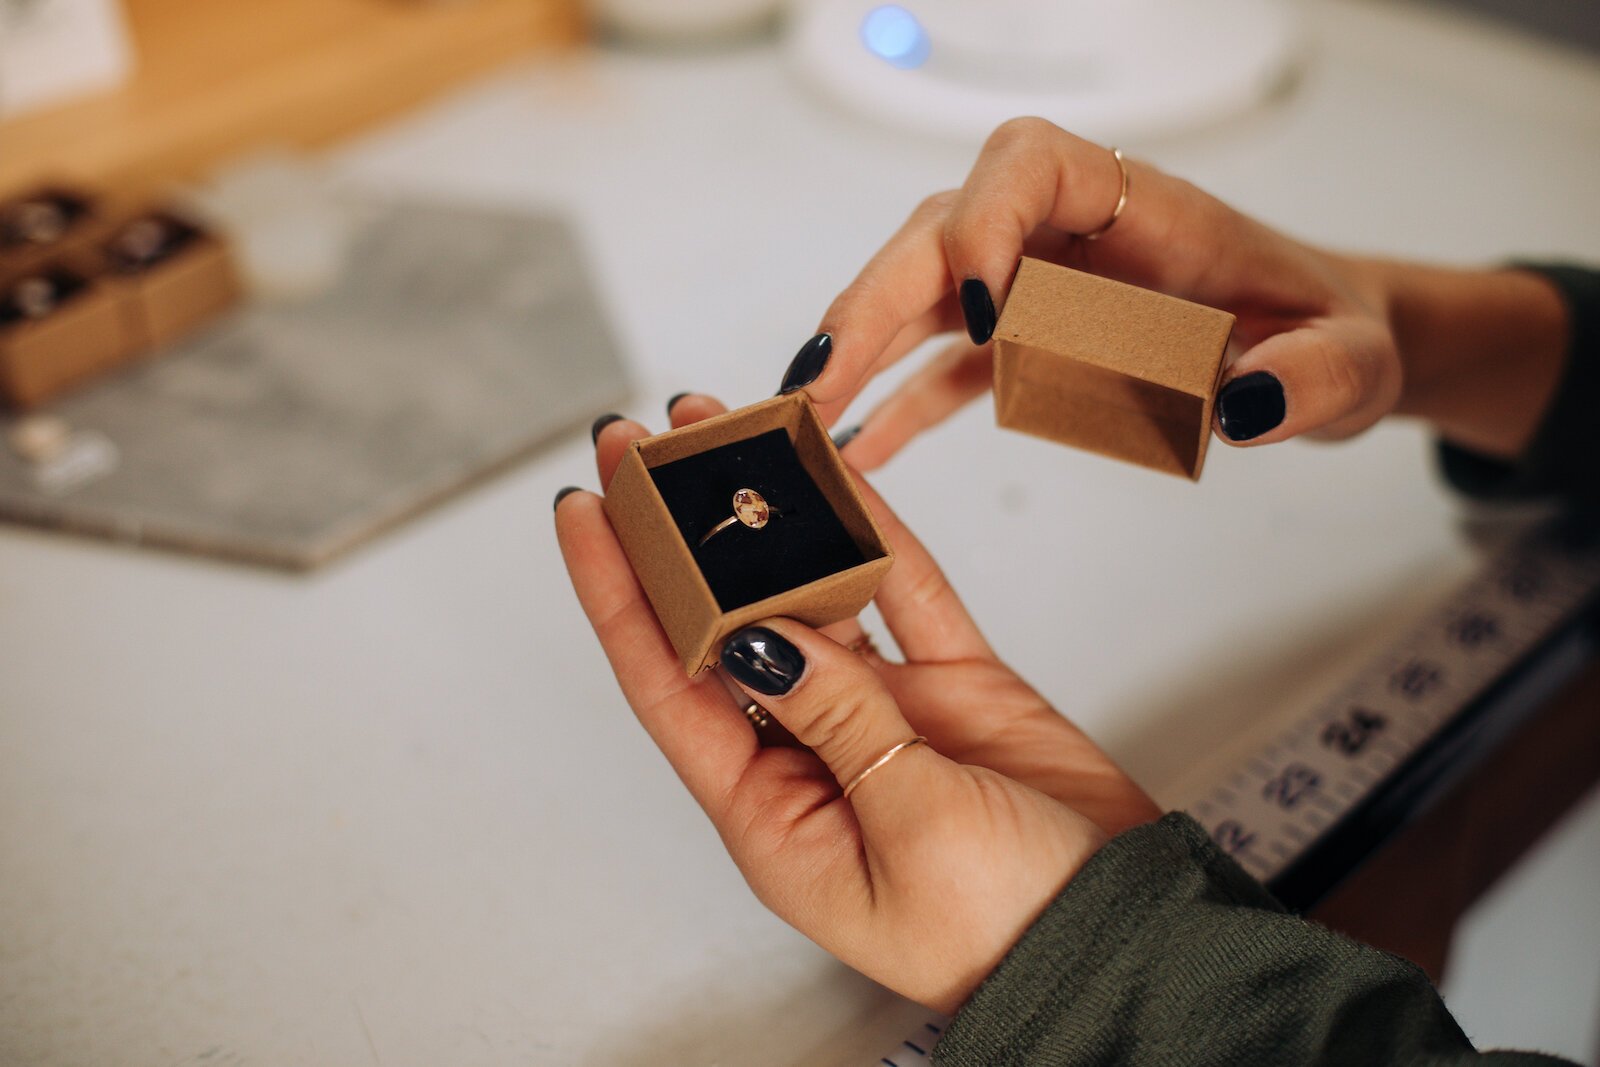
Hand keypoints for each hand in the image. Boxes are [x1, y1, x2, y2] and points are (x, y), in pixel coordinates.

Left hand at [558, 396, 1160, 1013]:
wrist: (1125, 939)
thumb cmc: (1004, 926)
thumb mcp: (905, 827)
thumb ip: (836, 717)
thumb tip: (758, 635)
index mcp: (771, 813)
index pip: (667, 683)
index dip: (618, 594)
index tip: (584, 508)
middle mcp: (810, 754)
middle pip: (727, 626)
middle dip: (683, 536)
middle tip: (646, 441)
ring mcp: (883, 714)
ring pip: (812, 595)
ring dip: (772, 521)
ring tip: (730, 432)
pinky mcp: (954, 685)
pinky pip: (904, 591)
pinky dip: (875, 531)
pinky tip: (834, 473)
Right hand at [780, 118, 1565, 467]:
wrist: (1315, 345)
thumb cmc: (1329, 331)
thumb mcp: (1349, 360)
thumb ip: (1311, 379)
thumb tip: (1241, 408)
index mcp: (1145, 210)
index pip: (1032, 165)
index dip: (984, 222)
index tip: (977, 312)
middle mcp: (1071, 234)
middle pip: (943, 229)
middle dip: (875, 298)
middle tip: (820, 382)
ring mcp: (1038, 285)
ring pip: (924, 291)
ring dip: (860, 346)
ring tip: (806, 417)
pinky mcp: (1025, 342)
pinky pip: (943, 361)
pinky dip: (896, 401)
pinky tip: (858, 448)